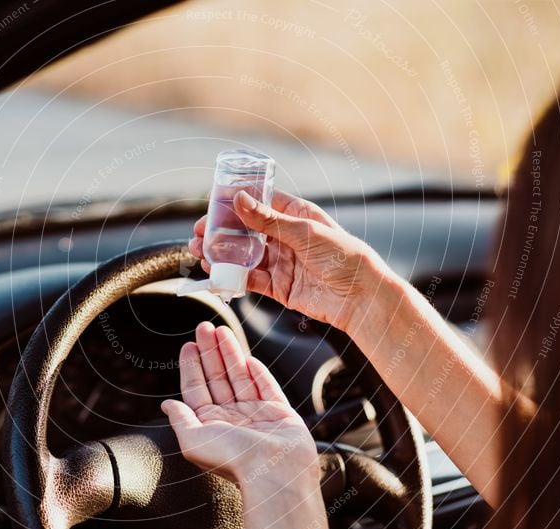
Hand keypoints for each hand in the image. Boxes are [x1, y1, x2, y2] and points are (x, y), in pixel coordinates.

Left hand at [161, 322, 325, 528]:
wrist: (275, 472)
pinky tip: (248, 358)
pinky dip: (258, 372)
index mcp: (210, 426)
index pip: (196, 389)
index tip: (188, 345)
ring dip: (230, 353)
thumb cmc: (233, 460)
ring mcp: (256, 415)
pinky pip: (267, 388)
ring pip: (240, 377)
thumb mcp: (193, 441)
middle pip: (217, 378)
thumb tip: (166, 404)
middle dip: (210, 352)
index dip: (191, 366)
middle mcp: (232, 419)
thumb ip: (180, 419)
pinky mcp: (280, 413)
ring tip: (222, 330)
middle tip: (204, 327)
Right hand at [189, 190, 387, 333]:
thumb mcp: (304, 232)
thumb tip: (239, 199)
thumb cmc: (344, 257)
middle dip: (220, 231)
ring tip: (199, 253)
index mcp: (295, 215)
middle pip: (245, 231)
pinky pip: (250, 280)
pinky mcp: (278, 286)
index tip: (212, 203)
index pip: (259, 203)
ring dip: (221, 254)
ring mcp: (280, 262)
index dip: (235, 202)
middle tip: (198, 233)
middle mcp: (285, 237)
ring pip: (243, 256)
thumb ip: (268, 220)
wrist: (361, 298)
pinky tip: (215, 273)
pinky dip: (232, 277)